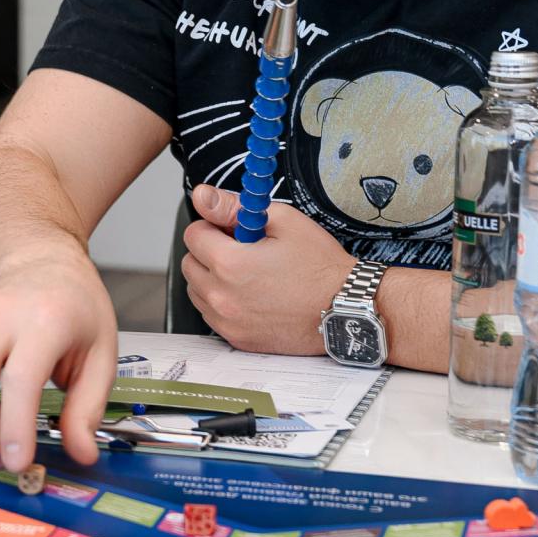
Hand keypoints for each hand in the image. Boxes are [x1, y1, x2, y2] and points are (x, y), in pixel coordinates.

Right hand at [0, 258, 116, 470]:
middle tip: (3, 460)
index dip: (15, 427)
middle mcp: (0, 317)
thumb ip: (88, 407)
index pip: (20, 380)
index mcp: (45, 320)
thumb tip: (81, 453)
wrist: (40, 262)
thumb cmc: (75, 308)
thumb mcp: (101, 354)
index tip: (20, 463)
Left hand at [181, 185, 353, 354]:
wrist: (347, 309)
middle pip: (191, 264)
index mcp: (229, 264)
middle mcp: (222, 297)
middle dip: (210, 252)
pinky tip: (252, 296)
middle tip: (244, 251)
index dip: (214, 226)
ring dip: (213, 279)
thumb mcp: (283, 221)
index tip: (233, 230)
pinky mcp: (237, 339)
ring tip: (250, 275)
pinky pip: (212, 315)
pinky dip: (223, 303)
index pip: (193, 235)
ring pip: (197, 292)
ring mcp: (228, 322)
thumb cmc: (321, 267)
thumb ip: (234, 207)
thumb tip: (203, 197)